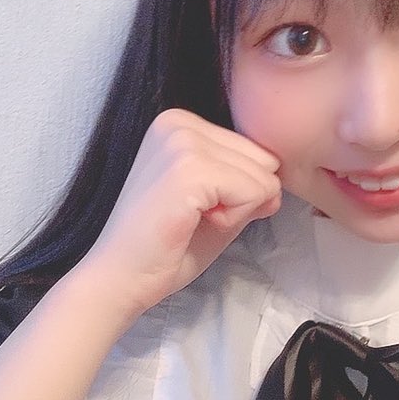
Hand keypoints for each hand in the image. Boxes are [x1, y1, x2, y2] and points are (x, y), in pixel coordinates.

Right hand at [80, 108, 281, 320]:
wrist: (121, 278)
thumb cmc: (163, 248)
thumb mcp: (216, 206)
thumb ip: (248, 188)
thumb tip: (277, 185)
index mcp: (181, 123)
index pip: (254, 152)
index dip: (239, 193)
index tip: (197, 209)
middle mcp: (180, 121)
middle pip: (263, 160)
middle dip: (241, 200)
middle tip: (194, 217)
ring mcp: (183, 142)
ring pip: (262, 177)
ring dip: (236, 210)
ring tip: (191, 220)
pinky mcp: (190, 168)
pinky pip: (253, 192)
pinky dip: (233, 218)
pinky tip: (194, 223)